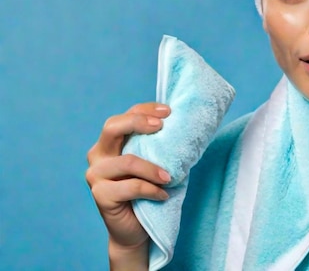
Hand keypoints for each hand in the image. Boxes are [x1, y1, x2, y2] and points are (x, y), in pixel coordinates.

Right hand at [85, 103, 171, 255]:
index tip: (168, 111)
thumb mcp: (153, 162)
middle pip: (112, 127)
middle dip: (138, 122)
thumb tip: (183, 126)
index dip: (145, 109)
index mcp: (110, 142)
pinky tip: (164, 195)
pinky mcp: (100, 195)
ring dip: (153, 168)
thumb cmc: (148, 190)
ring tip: (170, 177)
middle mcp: (98, 155)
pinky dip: (152, 190)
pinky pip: (131, 187)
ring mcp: (95, 175)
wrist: (136, 228)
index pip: (125, 116)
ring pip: (127, 162)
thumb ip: (157, 146)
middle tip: (161, 127)